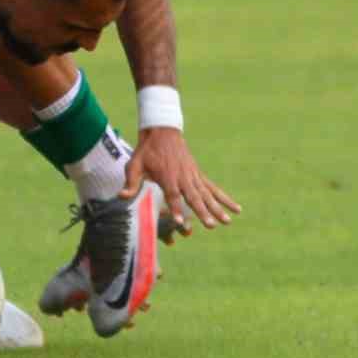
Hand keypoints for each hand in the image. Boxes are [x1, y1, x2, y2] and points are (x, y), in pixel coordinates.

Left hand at [124, 128, 241, 235]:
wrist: (162, 132)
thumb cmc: (146, 151)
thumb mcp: (134, 165)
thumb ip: (130, 182)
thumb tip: (121, 197)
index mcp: (167, 176)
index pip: (172, 195)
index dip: (176, 208)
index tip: (180, 222)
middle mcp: (183, 177)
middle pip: (194, 197)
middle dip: (202, 212)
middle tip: (211, 225)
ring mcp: (193, 176)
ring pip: (207, 195)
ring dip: (217, 208)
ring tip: (227, 222)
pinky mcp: (199, 175)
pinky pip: (213, 189)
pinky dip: (225, 198)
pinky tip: (236, 209)